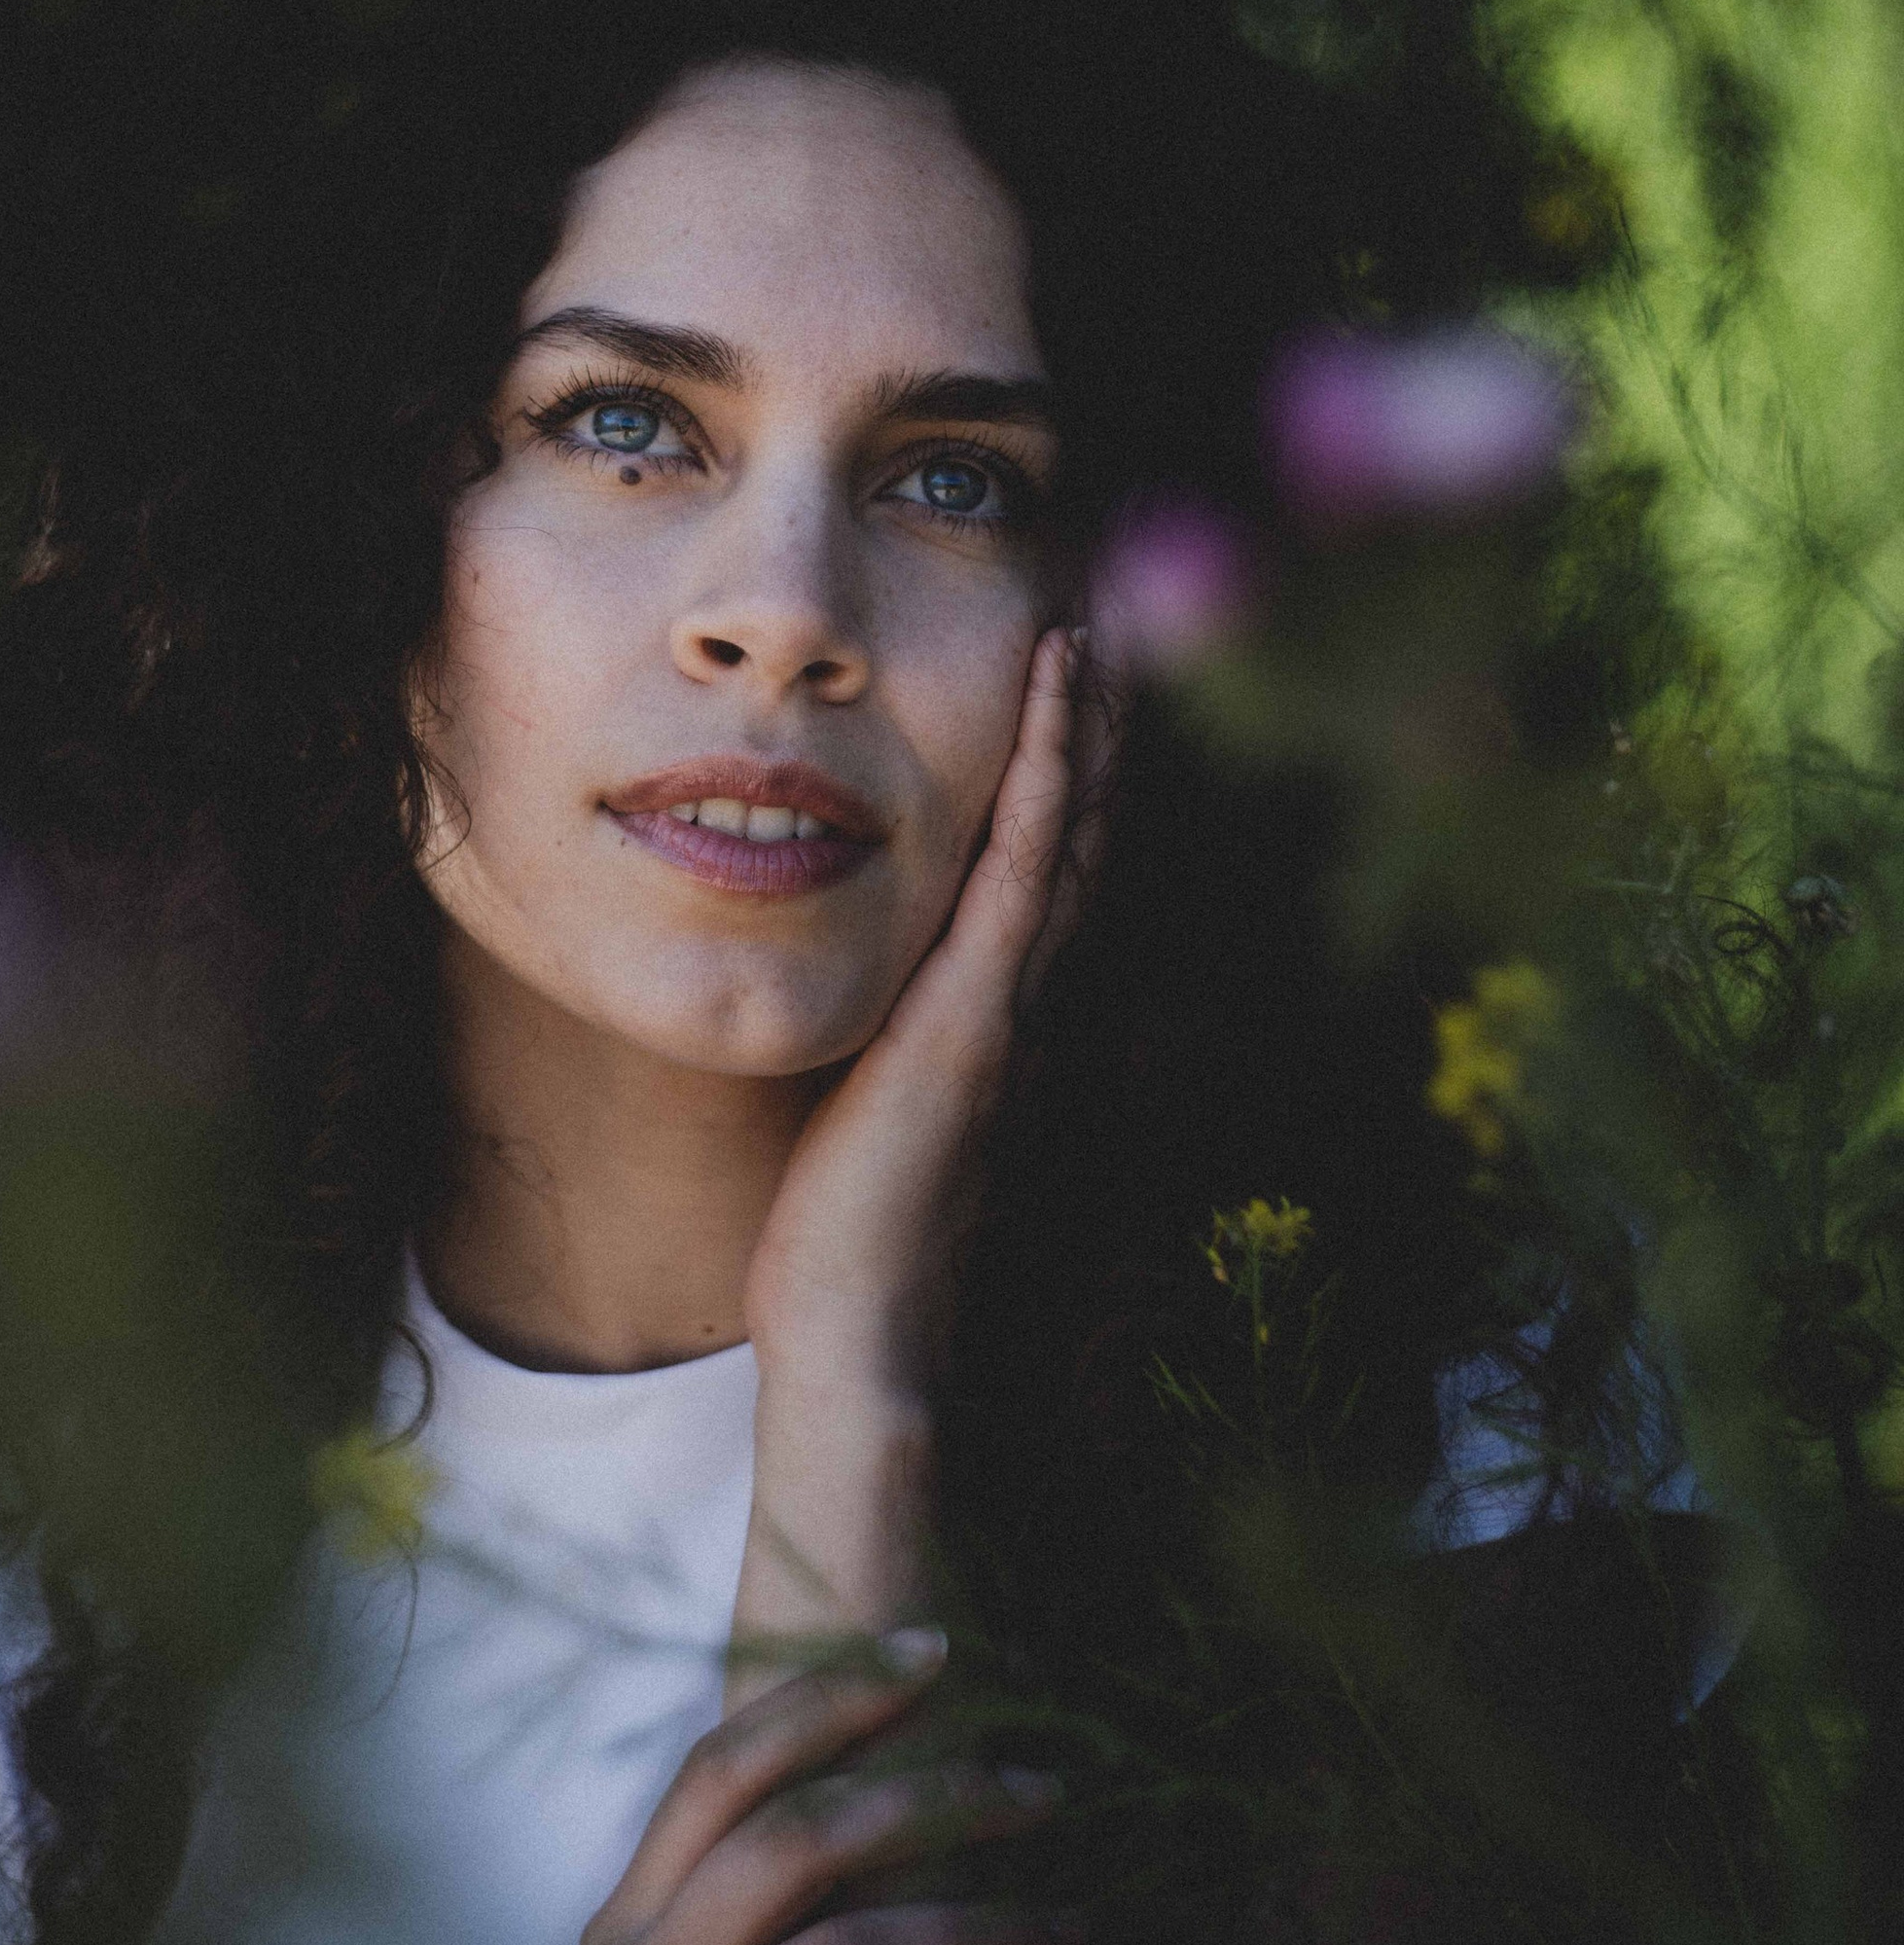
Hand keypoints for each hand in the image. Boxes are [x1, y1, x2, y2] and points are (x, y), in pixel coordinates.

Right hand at [510, 1646, 1080, 1944]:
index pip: (717, 1769)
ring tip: (1079, 1923)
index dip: (825, 1698)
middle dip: (933, 1798)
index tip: (935, 1655)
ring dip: (981, 1930)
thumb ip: (734, 1919)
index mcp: (620, 1930)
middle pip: (794, 1842)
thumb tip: (873, 1792)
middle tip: (1050, 1787)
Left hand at [740, 625, 1113, 1397]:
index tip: (1066, 680)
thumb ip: (878, 1035)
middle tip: (1105, 617)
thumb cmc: (839, 1231)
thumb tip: (855, 985)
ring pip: (1070, 830)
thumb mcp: (861, 1099)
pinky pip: (1025, 869)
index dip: (1066, 772)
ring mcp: (1010, 1000)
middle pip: (1081, 833)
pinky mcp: (978, 1013)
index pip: (1045, 867)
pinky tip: (1054, 697)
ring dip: (1085, 721)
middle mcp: (1023, 996)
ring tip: (1091, 620)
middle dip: (1093, 727)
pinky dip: (1048, 774)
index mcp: (994, 1014)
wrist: (856, 1327)